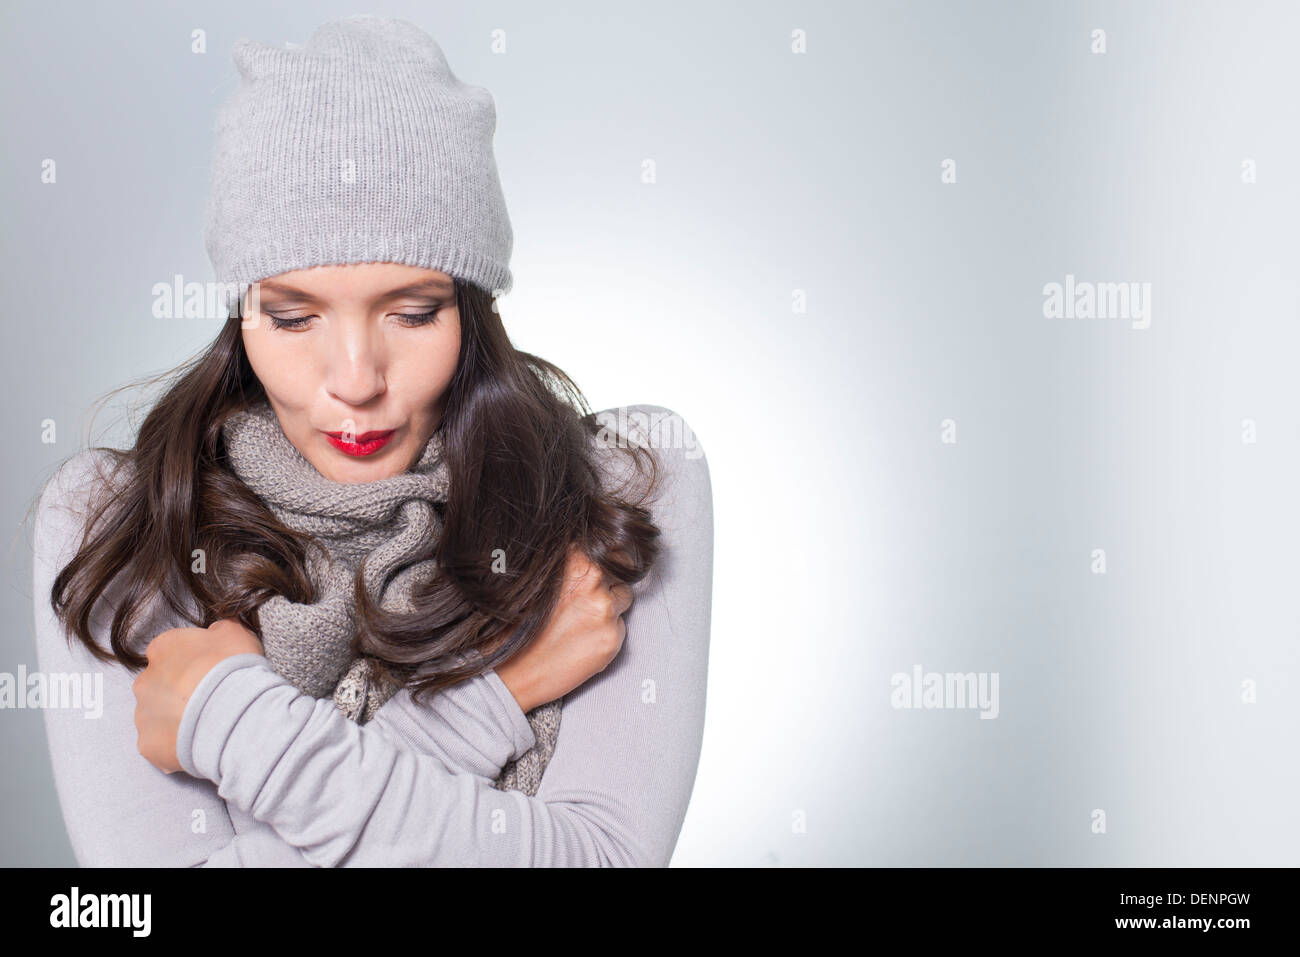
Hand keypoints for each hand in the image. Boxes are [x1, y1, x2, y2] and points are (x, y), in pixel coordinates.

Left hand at [133, 618, 264, 773]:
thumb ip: (218, 630)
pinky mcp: (148, 744)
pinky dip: (176, 744)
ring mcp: (143, 714)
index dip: (192, 663)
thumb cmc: (232, 669)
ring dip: (176, 718)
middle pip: (159, 685)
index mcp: (163, 648)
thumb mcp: (235, 632)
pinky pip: (160, 744)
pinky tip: (198, 741)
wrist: (232, 712)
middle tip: (208, 699)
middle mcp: (145, 680)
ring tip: (206, 723)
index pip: (170, 652)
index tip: (209, 672)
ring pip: (157, 715)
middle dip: (179, 692)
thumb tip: (216, 632)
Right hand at [494, 546, 633, 713]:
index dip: (604, 557)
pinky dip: (606, 630)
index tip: (598, 566)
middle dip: (606, 581)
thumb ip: (569, 564)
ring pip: (623, 596)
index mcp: (575, 560)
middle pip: (619, 570)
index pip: (609, 547)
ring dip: (609, 605)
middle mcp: (594, 582)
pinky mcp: (613, 638)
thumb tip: (593, 553)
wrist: (513, 671)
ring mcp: (605, 610)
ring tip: (579, 620)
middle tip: (582, 599)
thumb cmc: (518, 625)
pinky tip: (582, 638)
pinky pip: (620, 625)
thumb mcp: (540, 580)